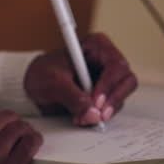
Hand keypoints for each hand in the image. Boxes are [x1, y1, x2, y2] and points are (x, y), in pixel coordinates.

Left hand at [24, 32, 138, 125]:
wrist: (36, 84)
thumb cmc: (43, 73)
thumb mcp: (52, 82)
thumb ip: (72, 96)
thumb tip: (92, 113)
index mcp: (97, 46)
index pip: (115, 64)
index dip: (109, 84)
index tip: (96, 101)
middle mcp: (106, 61)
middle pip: (126, 80)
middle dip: (113, 99)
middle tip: (98, 115)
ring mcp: (107, 79)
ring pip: (121, 96)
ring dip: (105, 111)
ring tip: (82, 117)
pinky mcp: (105, 94)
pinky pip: (112, 107)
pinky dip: (100, 116)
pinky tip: (84, 118)